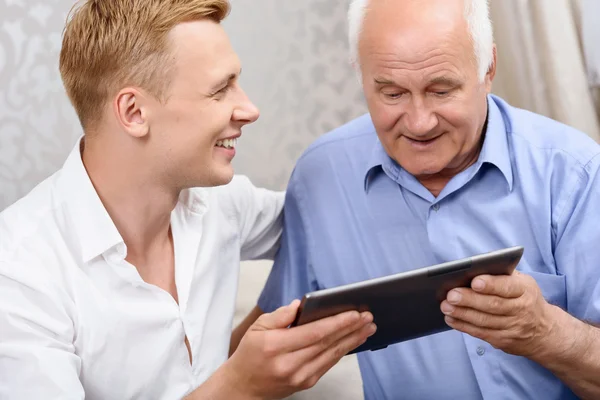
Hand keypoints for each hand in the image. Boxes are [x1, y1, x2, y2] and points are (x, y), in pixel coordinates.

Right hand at [224, 300, 375, 399]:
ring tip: (368, 328)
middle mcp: (289, 364)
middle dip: (351, 329)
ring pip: (332, 355)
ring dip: (353, 340)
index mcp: (275, 346)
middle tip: (368, 317)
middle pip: (327, 343)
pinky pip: (328, 364)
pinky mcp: (306, 383)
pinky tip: (353, 341)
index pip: (313, 333)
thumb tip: (301, 305)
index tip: (354, 313)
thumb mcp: (256, 328)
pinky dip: (343, 351)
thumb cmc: (250, 354)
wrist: (243, 387)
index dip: (336, 323)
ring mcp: (299, 376)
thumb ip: (279, 315)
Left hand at [440, 270, 556, 357]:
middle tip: (450, 295)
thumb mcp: (521, 283)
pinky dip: (464, 326)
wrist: (544, 330)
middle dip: (469, 300)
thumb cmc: (524, 298)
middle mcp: (522, 309)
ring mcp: (514, 327)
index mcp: (526, 290)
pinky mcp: (504, 341)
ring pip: (484, 321)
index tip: (474, 282)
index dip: (491, 285)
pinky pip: (481, 333)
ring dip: (462, 314)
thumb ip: (501, 275)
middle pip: (493, 305)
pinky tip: (451, 319)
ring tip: (445, 307)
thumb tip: (472, 269)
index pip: (508, 287)